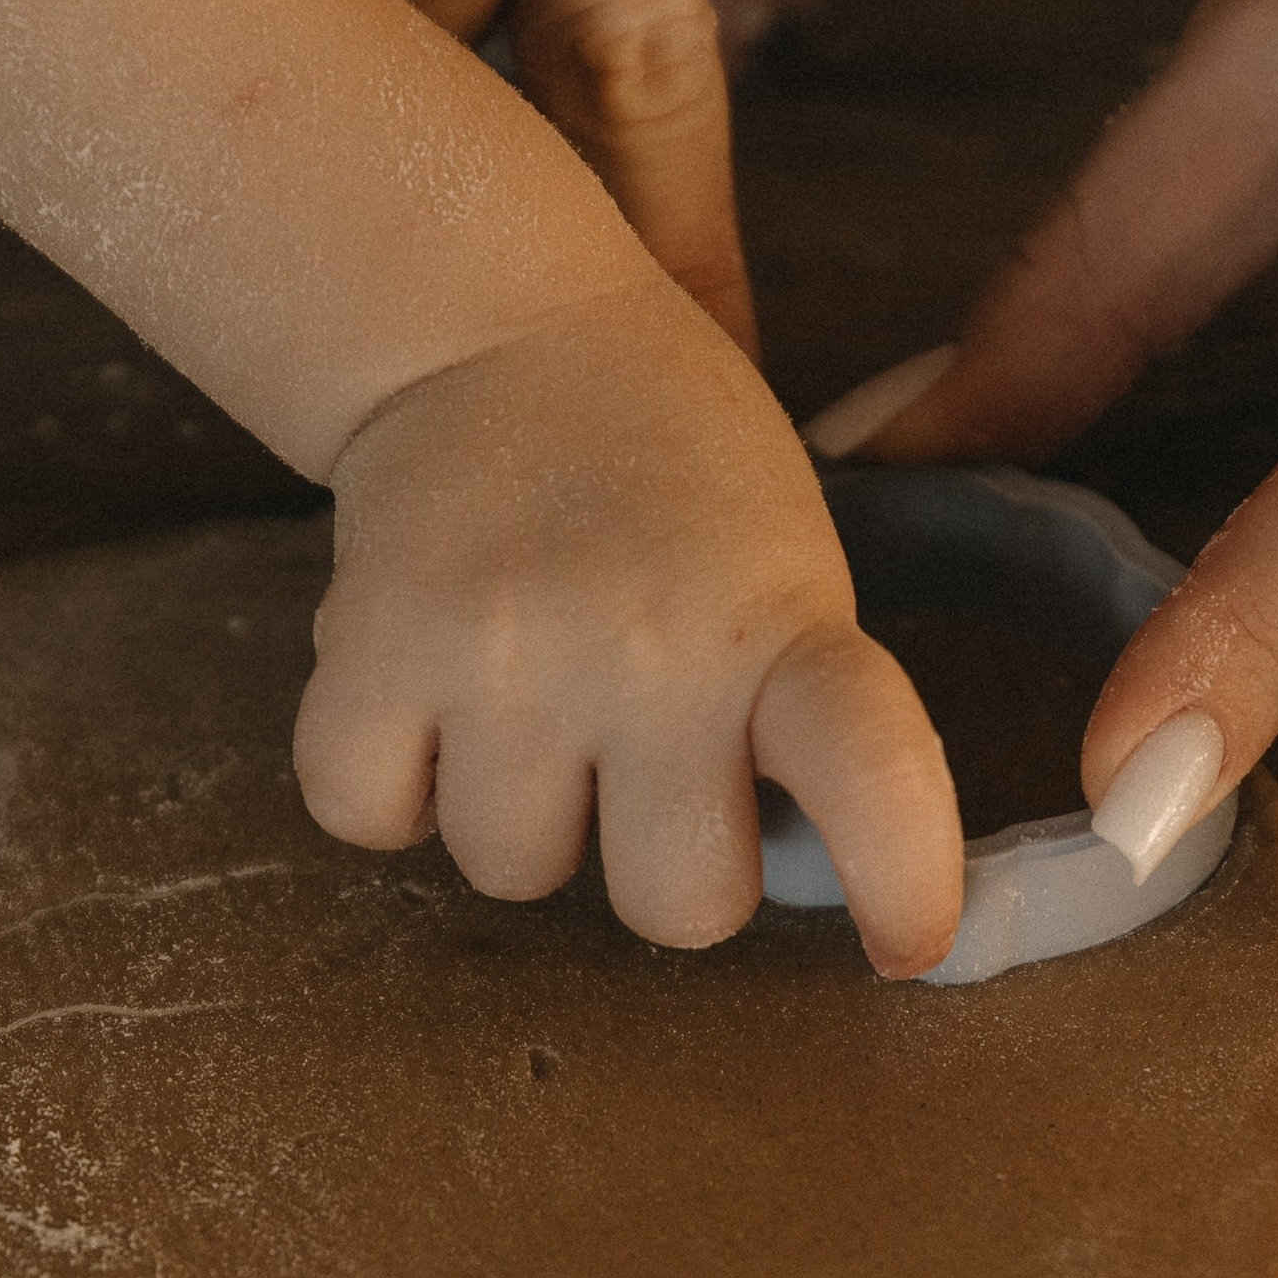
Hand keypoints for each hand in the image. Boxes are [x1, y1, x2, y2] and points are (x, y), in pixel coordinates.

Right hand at [295, 280, 964, 972]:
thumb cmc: (666, 480)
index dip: (900, 877)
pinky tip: (428, 695)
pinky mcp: (373, 649)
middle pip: (672, 905)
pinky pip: (368, 818)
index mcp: (782, 621)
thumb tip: (798, 878)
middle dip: (660, 862)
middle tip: (643, 756)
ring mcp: (505, 652)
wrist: (497, 334)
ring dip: (517, 812)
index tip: (910, 943)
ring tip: (526, 690)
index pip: (870, 767)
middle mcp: (651, 645)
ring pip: (511, 871)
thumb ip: (799, 715)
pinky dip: (386, 784)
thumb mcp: (785, 565)